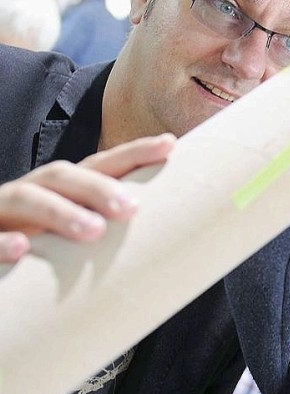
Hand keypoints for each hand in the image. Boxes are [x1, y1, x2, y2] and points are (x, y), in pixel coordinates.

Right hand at [0, 133, 175, 262]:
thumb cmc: (38, 246)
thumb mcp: (70, 232)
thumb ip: (105, 225)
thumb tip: (167, 235)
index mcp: (58, 189)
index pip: (98, 165)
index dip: (132, 153)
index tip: (169, 143)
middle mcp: (29, 193)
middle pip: (63, 176)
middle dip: (98, 188)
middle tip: (132, 210)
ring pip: (26, 199)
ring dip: (60, 211)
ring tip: (93, 230)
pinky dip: (0, 242)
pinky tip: (21, 249)